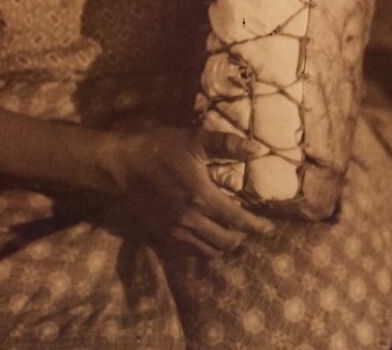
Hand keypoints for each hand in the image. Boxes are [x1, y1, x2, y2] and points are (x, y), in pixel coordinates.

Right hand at [108, 126, 273, 255]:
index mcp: (201, 196)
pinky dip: (203, 249)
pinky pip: (188, 252)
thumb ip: (226, 144)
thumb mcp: (194, 139)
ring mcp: (174, 230)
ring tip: (230, 234)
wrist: (122, 165)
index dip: (256, 226)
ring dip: (223, 246)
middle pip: (225, 241)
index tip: (269, 229)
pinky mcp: (162, 234)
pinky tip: (206, 238)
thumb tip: (258, 149)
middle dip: (242, 237)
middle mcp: (190, 219)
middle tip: (248, 228)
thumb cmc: (160, 148)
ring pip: (208, 251)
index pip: (237, 220)